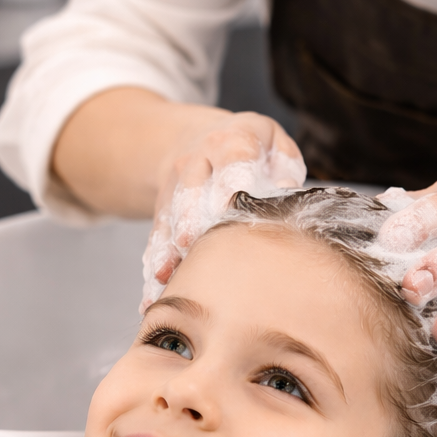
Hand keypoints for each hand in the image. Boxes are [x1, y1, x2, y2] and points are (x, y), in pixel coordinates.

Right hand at [144, 110, 304, 295]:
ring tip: (166, 278)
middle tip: (191, 243)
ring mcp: (175, 187)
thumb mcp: (275, 147)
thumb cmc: (254, 153)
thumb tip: (285, 193)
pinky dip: (155, 267)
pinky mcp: (162, 211)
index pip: (231, 158)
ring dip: (167, 249)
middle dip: (190, 217)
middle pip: (191, 189)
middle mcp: (197, 162)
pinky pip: (156, 239)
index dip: (230, 178)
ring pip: (169, 218)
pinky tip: (152, 295)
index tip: (230, 199)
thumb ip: (283, 168)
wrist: (204, 141)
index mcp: (231, 143)